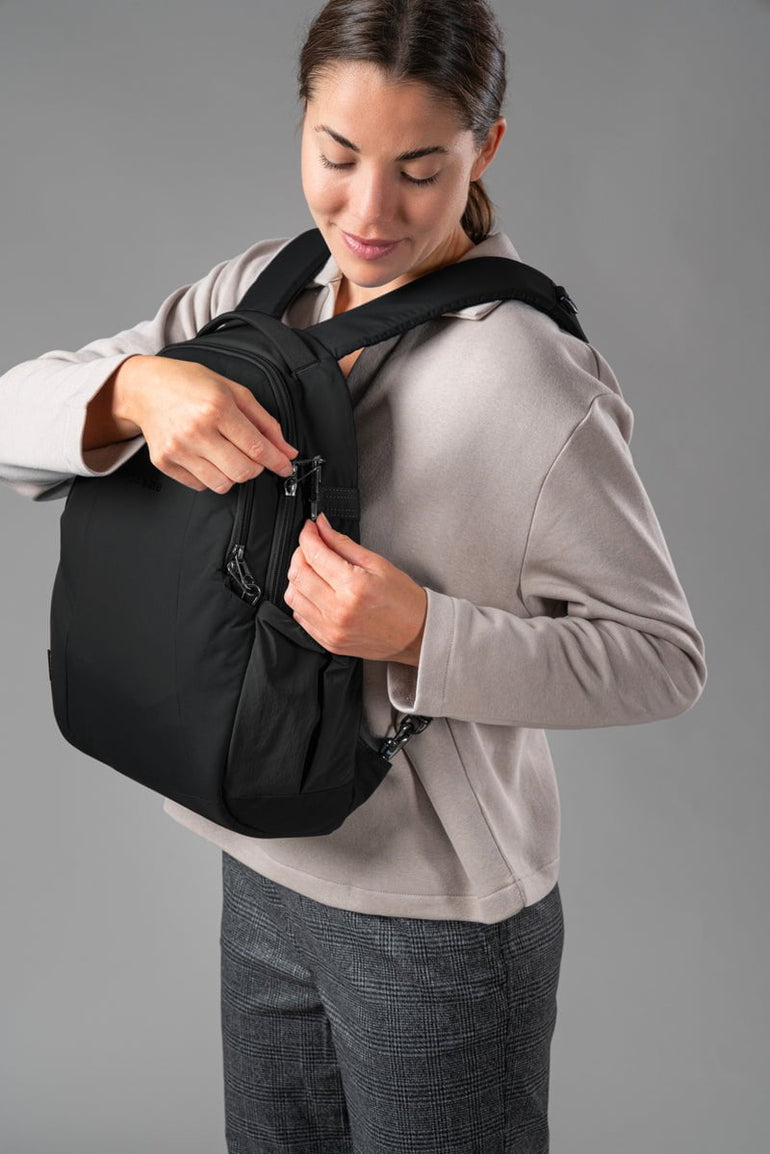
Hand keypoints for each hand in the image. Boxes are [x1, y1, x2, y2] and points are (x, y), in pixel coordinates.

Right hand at [113, 355, 297, 492]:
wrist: (146, 387)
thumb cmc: (191, 384)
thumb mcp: (234, 392)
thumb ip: (265, 422)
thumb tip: (286, 451)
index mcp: (216, 407)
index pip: (256, 447)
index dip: (276, 461)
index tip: (285, 466)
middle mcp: (196, 430)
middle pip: (242, 471)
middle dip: (255, 468)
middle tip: (252, 456)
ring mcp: (178, 448)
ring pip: (223, 484)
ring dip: (233, 474)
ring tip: (227, 455)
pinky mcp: (164, 462)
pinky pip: (200, 485)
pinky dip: (210, 476)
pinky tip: (205, 456)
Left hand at [283, 513, 426, 664]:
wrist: (416, 634)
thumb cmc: (404, 601)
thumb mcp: (378, 564)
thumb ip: (343, 544)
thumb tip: (322, 528)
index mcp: (354, 587)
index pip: (315, 554)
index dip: (308, 535)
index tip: (310, 528)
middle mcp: (338, 610)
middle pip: (297, 574)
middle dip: (300, 553)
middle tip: (311, 546)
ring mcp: (331, 629)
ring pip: (292, 596)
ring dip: (297, 577)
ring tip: (313, 570)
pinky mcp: (328, 641)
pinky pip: (300, 616)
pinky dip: (302, 599)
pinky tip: (316, 591)